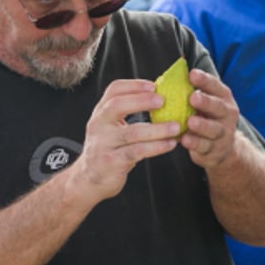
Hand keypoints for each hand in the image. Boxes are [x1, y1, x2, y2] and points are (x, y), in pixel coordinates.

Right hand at [66, 79, 179, 204]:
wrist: (88, 179)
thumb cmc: (107, 150)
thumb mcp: (111, 128)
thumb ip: (128, 114)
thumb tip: (161, 98)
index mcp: (101, 113)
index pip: (113, 90)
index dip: (134, 85)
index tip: (153, 85)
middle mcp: (98, 125)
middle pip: (117, 106)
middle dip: (142, 101)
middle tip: (163, 101)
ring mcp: (103, 144)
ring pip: (132, 132)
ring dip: (157, 129)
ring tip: (176, 127)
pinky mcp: (111, 162)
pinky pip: (136, 152)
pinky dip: (156, 147)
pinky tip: (170, 144)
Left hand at [181, 68, 240, 169]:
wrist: (222, 148)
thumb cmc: (206, 118)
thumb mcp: (204, 104)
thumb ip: (192, 93)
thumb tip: (169, 78)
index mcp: (223, 98)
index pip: (216, 86)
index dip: (204, 80)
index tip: (192, 74)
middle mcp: (227, 114)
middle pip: (218, 107)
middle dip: (206, 102)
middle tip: (193, 97)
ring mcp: (223, 133)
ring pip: (213, 129)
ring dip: (202, 125)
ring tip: (190, 121)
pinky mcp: (215, 150)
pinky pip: (204, 146)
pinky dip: (194, 143)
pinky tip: (184, 139)